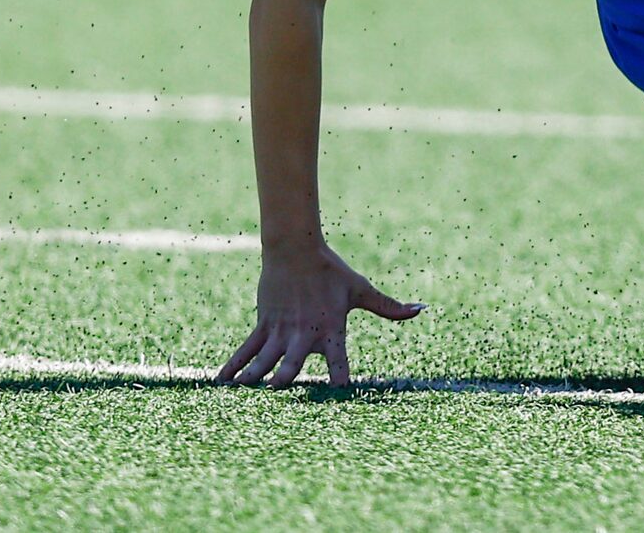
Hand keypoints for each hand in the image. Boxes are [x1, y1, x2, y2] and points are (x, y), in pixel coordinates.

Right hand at [218, 240, 420, 386]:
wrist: (296, 250)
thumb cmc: (332, 273)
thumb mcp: (361, 290)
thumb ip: (389, 307)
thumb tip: (421, 310)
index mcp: (331, 328)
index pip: (338, 358)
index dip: (340, 375)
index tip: (340, 393)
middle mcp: (304, 333)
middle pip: (294, 361)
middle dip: (286, 376)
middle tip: (278, 390)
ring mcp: (280, 330)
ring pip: (265, 357)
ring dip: (254, 375)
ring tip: (244, 393)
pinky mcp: (263, 324)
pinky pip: (246, 348)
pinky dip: (234, 365)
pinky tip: (221, 383)